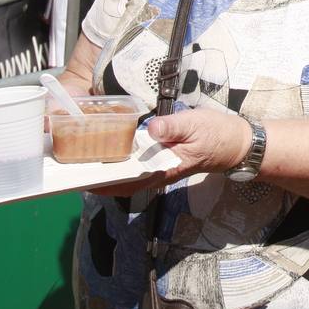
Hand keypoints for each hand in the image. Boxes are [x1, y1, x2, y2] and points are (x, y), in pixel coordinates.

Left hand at [91, 108, 251, 195]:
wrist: (235, 143)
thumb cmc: (216, 134)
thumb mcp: (196, 125)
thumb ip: (172, 127)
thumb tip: (152, 129)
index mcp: (164, 169)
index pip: (128, 182)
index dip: (105, 183)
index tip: (82, 180)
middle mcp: (158, 174)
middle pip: (122, 182)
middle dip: (98, 178)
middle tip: (73, 166)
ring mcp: (159, 169)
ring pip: (127, 176)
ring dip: (106, 171)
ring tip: (84, 157)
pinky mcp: (160, 161)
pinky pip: (135, 168)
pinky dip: (119, 163)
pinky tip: (108, 151)